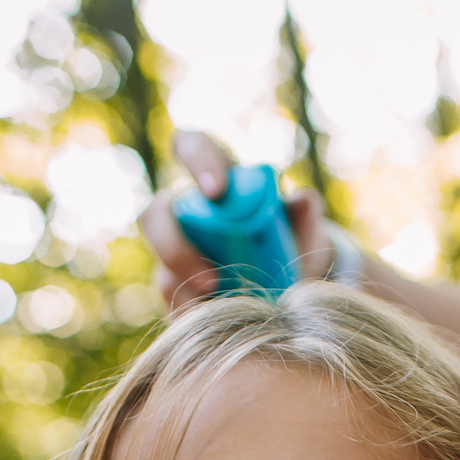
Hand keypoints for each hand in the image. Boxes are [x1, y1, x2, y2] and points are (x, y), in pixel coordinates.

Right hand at [136, 129, 332, 311]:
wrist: (287, 289)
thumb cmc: (289, 244)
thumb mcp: (304, 231)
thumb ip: (304, 215)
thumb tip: (303, 199)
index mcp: (217, 181)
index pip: (192, 146)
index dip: (196, 160)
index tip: (217, 191)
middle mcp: (185, 215)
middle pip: (155, 215)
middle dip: (171, 242)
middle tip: (209, 271)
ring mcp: (176, 256)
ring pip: (161, 264)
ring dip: (186, 286)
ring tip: (219, 296)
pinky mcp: (178, 292)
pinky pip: (173, 299)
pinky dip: (194, 308)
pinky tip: (218, 313)